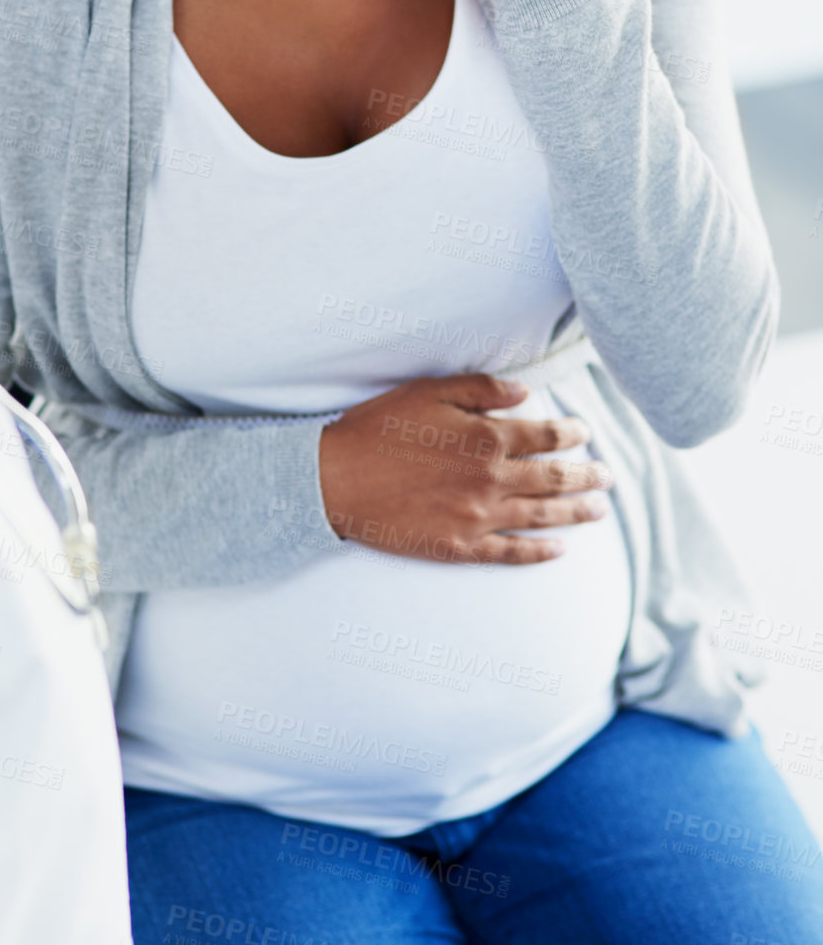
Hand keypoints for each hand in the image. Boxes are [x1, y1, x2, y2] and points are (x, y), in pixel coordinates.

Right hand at [318, 372, 613, 565]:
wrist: (335, 480)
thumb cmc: (377, 429)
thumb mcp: (428, 392)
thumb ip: (481, 390)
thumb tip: (526, 393)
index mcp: (486, 437)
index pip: (545, 435)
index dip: (571, 433)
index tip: (585, 432)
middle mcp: (490, 479)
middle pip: (553, 478)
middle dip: (585, 475)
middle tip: (608, 476)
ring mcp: (478, 517)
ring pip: (541, 517)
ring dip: (575, 513)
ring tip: (599, 510)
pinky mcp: (460, 547)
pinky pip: (511, 553)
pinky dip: (539, 553)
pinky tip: (559, 550)